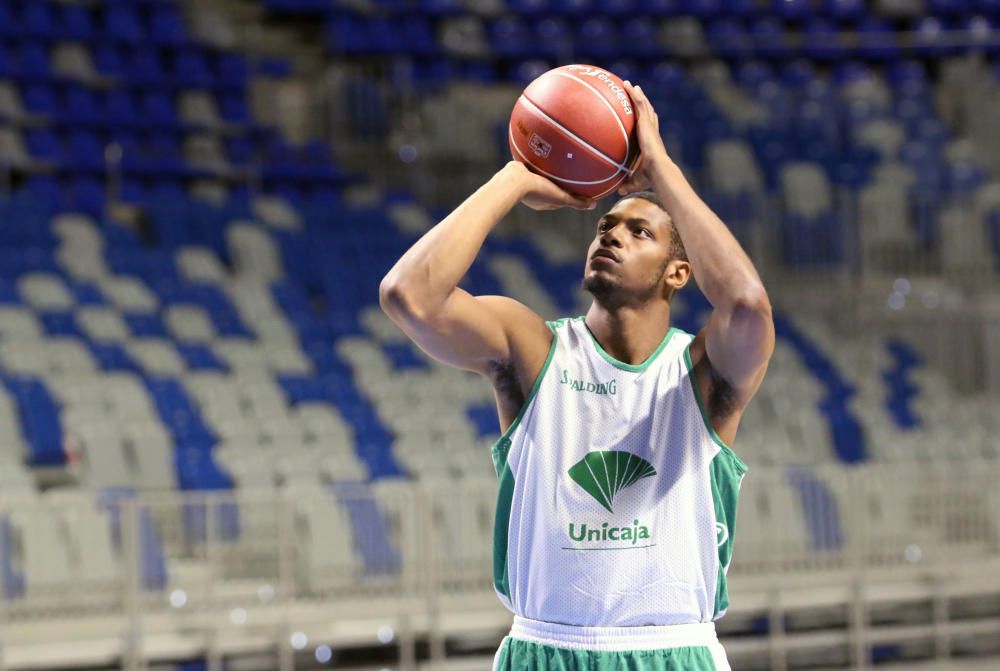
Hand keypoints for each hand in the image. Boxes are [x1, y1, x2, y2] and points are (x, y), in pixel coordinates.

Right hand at [504, 161, 596, 211]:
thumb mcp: (561, 197)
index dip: (569, 194)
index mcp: (541, 201)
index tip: (579, 189)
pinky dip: (541, 153)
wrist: (513, 180)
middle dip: (560, 179)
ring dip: (549, 165)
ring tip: (560, 154)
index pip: (558, 198)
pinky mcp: (520, 167)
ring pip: (542, 171)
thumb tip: (593, 204)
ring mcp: (526, 179)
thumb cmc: (537, 191)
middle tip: (571, 171)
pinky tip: (549, 141)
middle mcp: (533, 191)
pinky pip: (534, 159)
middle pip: (550, 184)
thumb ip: (576, 201)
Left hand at [617, 81, 671, 196]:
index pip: (648, 129)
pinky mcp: (647, 122)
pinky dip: (635, 94)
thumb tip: (618, 191)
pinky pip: (640, 104)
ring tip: (630, 85)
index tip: (641, 115)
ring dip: (637, 94)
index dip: (646, 120)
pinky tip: (628, 85)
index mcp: (650, 142)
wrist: (657, 170)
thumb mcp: (636, 180)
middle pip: (648, 113)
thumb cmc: (650, 177)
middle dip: (642, 103)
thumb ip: (627, 183)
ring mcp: (650, 125)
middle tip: (635, 94)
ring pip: (644, 105)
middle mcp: (651, 131)